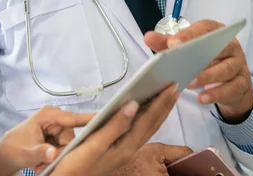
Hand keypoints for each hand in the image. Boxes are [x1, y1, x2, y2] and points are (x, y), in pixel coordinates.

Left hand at [0, 106, 94, 175]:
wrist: (4, 155)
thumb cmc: (13, 149)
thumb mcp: (26, 152)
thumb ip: (41, 152)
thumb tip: (53, 153)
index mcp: (48, 115)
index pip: (73, 118)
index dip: (89, 119)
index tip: (105, 118)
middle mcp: (55, 118)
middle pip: (71, 136)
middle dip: (62, 151)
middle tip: (46, 163)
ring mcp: (56, 127)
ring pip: (68, 143)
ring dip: (57, 156)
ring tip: (41, 164)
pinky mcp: (56, 136)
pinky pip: (64, 147)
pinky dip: (55, 156)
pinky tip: (44, 162)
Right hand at [51, 84, 179, 175]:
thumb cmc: (76, 163)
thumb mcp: (94, 144)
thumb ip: (115, 125)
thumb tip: (133, 104)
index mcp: (126, 146)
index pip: (148, 121)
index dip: (161, 103)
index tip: (172, 87)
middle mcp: (129, 148)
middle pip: (152, 124)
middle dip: (164, 106)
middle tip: (176, 87)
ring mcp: (124, 150)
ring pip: (147, 128)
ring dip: (158, 112)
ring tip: (167, 97)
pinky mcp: (118, 149)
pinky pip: (138, 131)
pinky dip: (146, 118)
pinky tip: (144, 112)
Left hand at [145, 19, 252, 122]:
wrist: (230, 83)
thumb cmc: (204, 60)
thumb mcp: (185, 50)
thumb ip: (167, 43)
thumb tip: (148, 37)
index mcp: (216, 32)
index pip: (205, 28)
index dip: (190, 34)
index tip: (173, 43)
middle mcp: (231, 46)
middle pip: (219, 47)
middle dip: (200, 55)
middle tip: (180, 64)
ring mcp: (239, 64)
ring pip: (227, 69)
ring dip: (207, 76)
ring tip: (188, 83)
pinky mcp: (242, 83)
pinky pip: (232, 88)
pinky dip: (216, 93)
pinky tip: (201, 98)